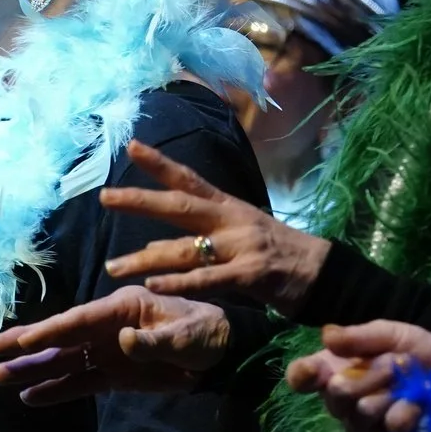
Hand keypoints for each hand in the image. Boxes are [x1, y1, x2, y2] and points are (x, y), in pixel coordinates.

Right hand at [0, 286, 231, 405]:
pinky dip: (56, 390)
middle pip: (61, 338)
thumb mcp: (188, 335)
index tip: (23, 342)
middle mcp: (108, 327)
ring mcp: (108, 351)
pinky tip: (31, 396)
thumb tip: (122, 341)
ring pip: (64, 361)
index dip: (50, 332)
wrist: (224, 354)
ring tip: (0, 378)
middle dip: (27, 346)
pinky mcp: (114, 374)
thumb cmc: (208, 333)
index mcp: (123, 307)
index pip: (79, 321)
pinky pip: (80, 382)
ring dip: (34, 370)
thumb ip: (155, 341)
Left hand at [101, 141, 330, 313]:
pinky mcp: (251, 275)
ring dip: (146, 260)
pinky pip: (208, 279)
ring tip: (113, 268)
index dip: (160, 163)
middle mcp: (232, 221)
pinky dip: (180, 283)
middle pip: (180, 207)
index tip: (131, 145)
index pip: (189, 180)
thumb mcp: (236, 240)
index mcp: (229, 208)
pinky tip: (154, 286)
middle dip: (141, 201)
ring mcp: (242, 247)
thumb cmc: (277, 258)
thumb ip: (195, 242)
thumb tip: (151, 249)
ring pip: (186, 251)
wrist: (325, 275)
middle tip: (105, 197)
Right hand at [284, 320, 430, 431]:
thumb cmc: (417, 351)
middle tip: (391, 364)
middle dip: (367, 376)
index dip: (303, 375)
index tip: (315, 370)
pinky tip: (419, 402)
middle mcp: (342, 402)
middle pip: (335, 397)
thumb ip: (359, 336)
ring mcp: (363, 425)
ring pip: (362, 413)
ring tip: (408, 381)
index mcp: (334, 371)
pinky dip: (408, 409)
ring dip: (391, 391)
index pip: (302, 377)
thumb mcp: (390, 334)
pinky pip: (390, 427)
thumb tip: (326, 336)